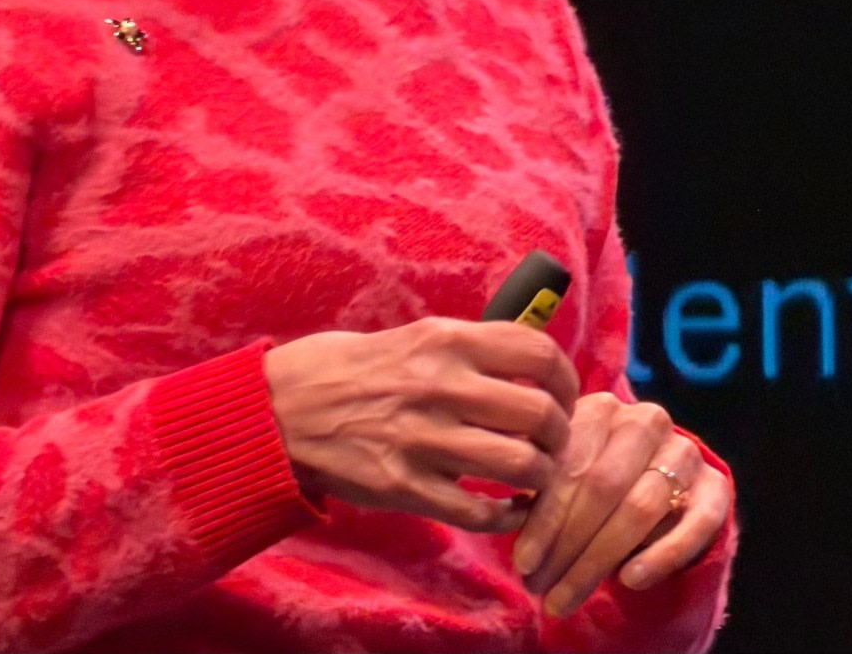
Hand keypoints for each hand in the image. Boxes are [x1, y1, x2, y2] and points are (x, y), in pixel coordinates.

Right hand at [264, 317, 578, 532]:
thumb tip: (528, 359)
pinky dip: (507, 515)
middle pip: (539, 414)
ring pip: (520, 465)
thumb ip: (468, 348)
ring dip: (539, 477)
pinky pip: (481, 511)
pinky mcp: (406, 487)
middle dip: (559, 435)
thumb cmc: (352, 367)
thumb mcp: (414, 335)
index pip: (538, 353)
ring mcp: (424, 439)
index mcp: (445, 340)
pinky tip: (506, 507)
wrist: (284, 408)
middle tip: (553, 443)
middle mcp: (440, 385)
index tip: (566, 397)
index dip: (567, 380)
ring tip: (532, 476)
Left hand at [512, 392, 731, 616]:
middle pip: (604, 486)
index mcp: (601, 408)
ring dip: (600, 559)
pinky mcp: (716, 486)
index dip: (545, 518)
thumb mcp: (565, 474)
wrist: (660, 478)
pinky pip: (695, 523)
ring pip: (642, 507)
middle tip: (543, 589)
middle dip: (569, 545)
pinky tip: (630, 580)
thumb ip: (539, 492)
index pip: (570, 465)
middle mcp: (645, 421)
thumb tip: (504, 520)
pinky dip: (662, 554)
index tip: (523, 563)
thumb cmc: (594, 479)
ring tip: (569, 595)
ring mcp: (684, 452)